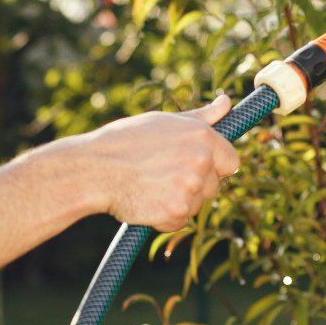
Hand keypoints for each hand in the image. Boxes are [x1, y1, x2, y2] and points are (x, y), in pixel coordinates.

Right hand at [74, 95, 242, 230]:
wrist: (94, 169)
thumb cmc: (125, 141)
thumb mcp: (164, 122)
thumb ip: (201, 117)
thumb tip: (226, 102)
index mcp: (202, 136)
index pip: (231, 161)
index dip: (213, 166)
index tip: (192, 167)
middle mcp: (201, 160)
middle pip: (214, 187)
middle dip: (193, 186)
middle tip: (161, 176)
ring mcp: (190, 187)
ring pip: (197, 205)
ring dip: (178, 202)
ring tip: (149, 186)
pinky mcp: (177, 212)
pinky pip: (179, 221)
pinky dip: (164, 218)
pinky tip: (145, 201)